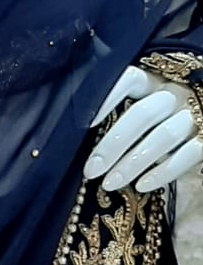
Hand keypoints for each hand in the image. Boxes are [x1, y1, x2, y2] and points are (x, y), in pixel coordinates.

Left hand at [84, 65, 202, 192]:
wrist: (201, 125)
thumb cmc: (159, 120)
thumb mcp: (141, 107)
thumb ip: (117, 114)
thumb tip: (75, 134)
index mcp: (154, 81)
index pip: (129, 78)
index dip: (107, 97)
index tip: (83, 124)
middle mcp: (175, 94)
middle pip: (142, 114)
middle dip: (113, 144)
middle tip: (91, 170)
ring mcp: (194, 116)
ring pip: (164, 136)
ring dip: (133, 162)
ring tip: (109, 184)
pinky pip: (187, 155)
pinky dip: (163, 172)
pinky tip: (141, 186)